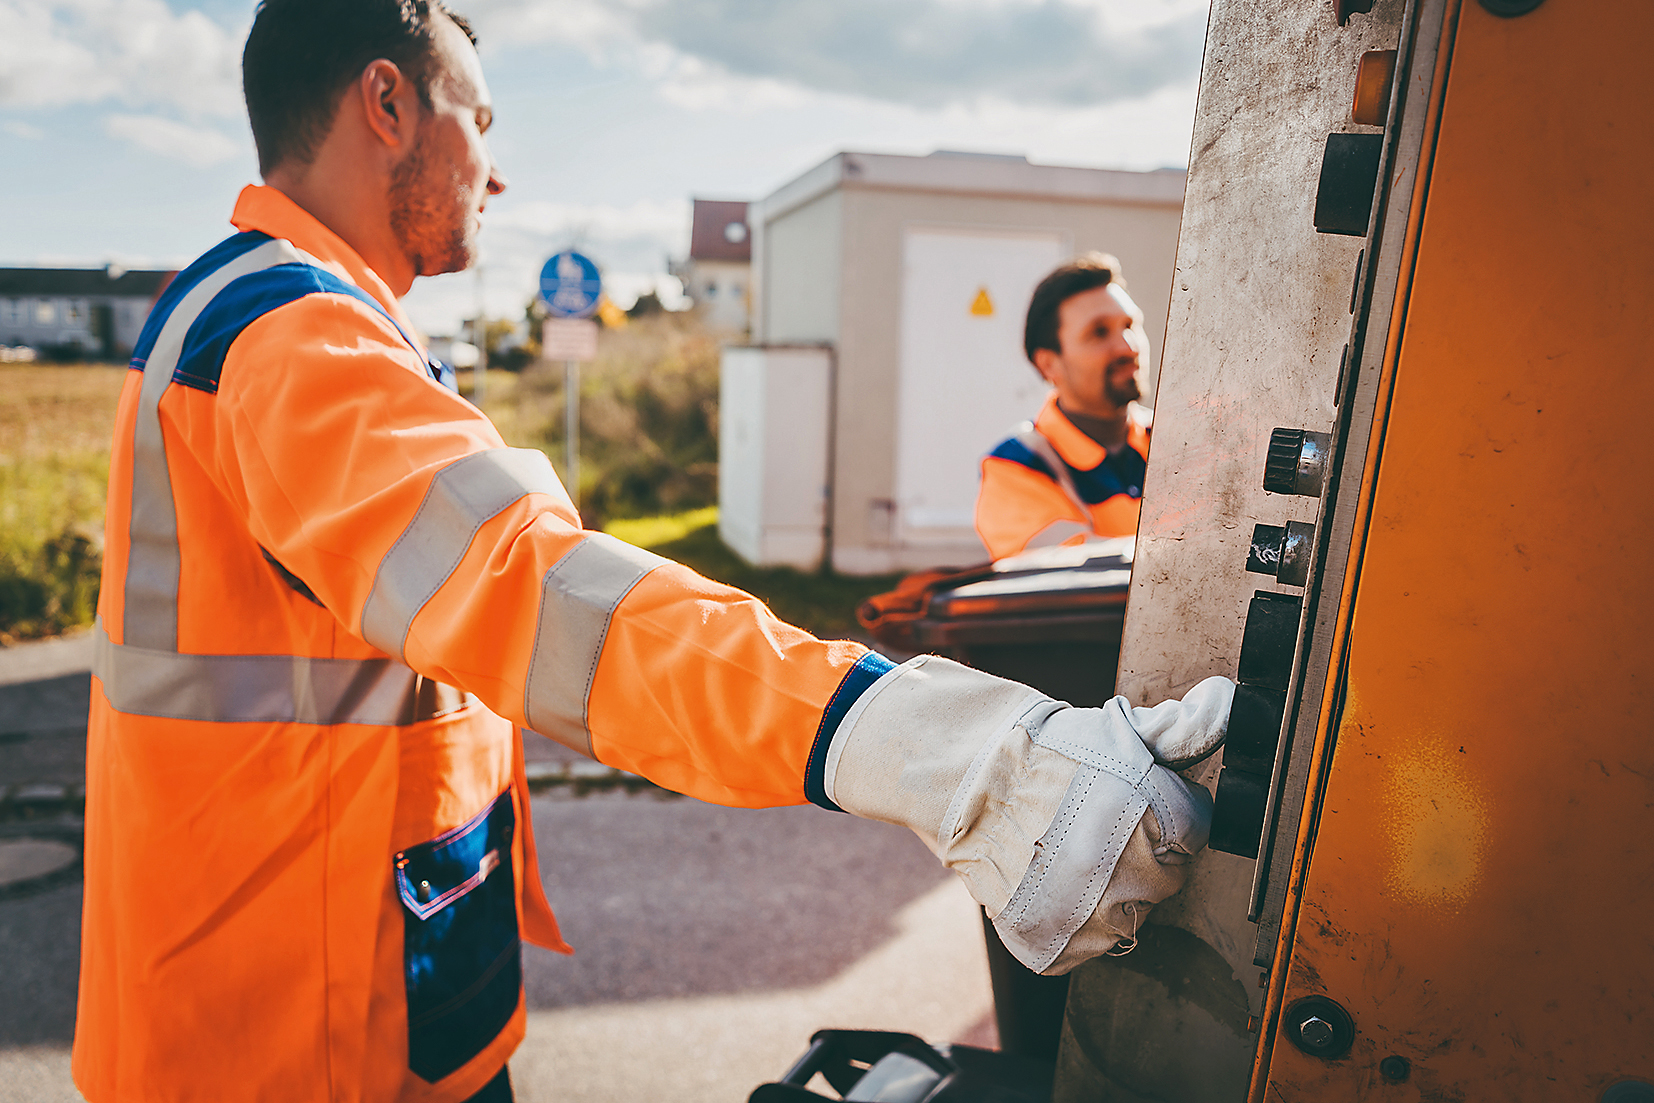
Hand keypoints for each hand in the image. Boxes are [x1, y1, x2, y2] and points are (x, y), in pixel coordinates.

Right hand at [824, 658, 1232, 973]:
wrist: (962, 778)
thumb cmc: (1044, 749)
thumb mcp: (1119, 731)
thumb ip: (1183, 729)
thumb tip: (1228, 703)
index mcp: (1161, 817)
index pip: (1193, 833)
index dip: (1161, 812)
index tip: (1124, 799)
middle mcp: (1133, 873)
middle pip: (1165, 879)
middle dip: (1138, 852)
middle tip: (1089, 823)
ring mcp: (1094, 915)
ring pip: (1128, 917)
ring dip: (1106, 892)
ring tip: (1065, 852)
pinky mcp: (1058, 944)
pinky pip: (1087, 946)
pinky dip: (1071, 924)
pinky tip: (1049, 883)